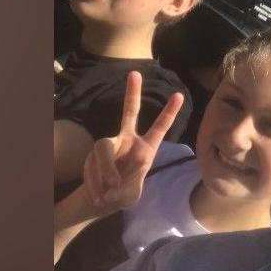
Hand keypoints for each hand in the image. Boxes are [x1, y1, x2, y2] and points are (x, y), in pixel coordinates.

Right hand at [82, 71, 183, 216]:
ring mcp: (108, 145)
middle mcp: (127, 140)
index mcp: (146, 149)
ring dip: (106, 174)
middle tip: (135, 73)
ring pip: (104, 151)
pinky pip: (92, 167)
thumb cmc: (122, 193)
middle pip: (129, 114)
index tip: (179, 94)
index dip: (169, 113)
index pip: (159, 128)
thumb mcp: (131, 196)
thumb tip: (112, 185)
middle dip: (132, 94)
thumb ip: (126, 189)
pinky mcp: (91, 154)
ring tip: (108, 195)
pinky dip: (96, 186)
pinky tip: (99, 197)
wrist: (100, 197)